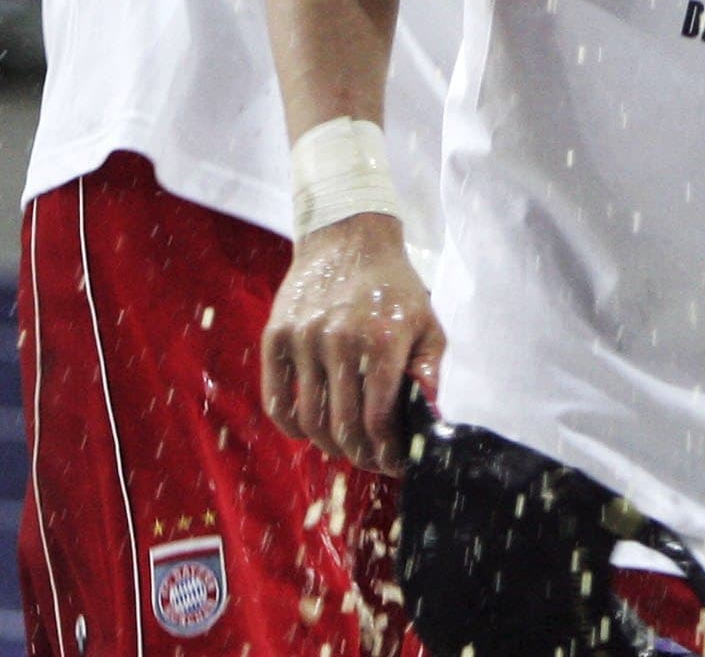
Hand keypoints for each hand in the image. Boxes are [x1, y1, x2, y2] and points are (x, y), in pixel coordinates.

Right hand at [261, 213, 443, 473]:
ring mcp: (304, 339)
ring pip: (310, 419)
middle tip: (371, 462)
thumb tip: (428, 420)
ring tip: (345, 448)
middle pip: (343, 425)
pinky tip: (311, 430)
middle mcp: (341, 340)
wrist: (348, 240)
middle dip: (360, 454)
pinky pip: (278, 401)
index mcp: (384, 340)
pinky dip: (294, 427)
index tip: (394, 463)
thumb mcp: (426, 322)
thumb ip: (428, 371)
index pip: (379, 417)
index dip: (386, 450)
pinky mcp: (276, 337)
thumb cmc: (393, 287)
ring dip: (329, 445)